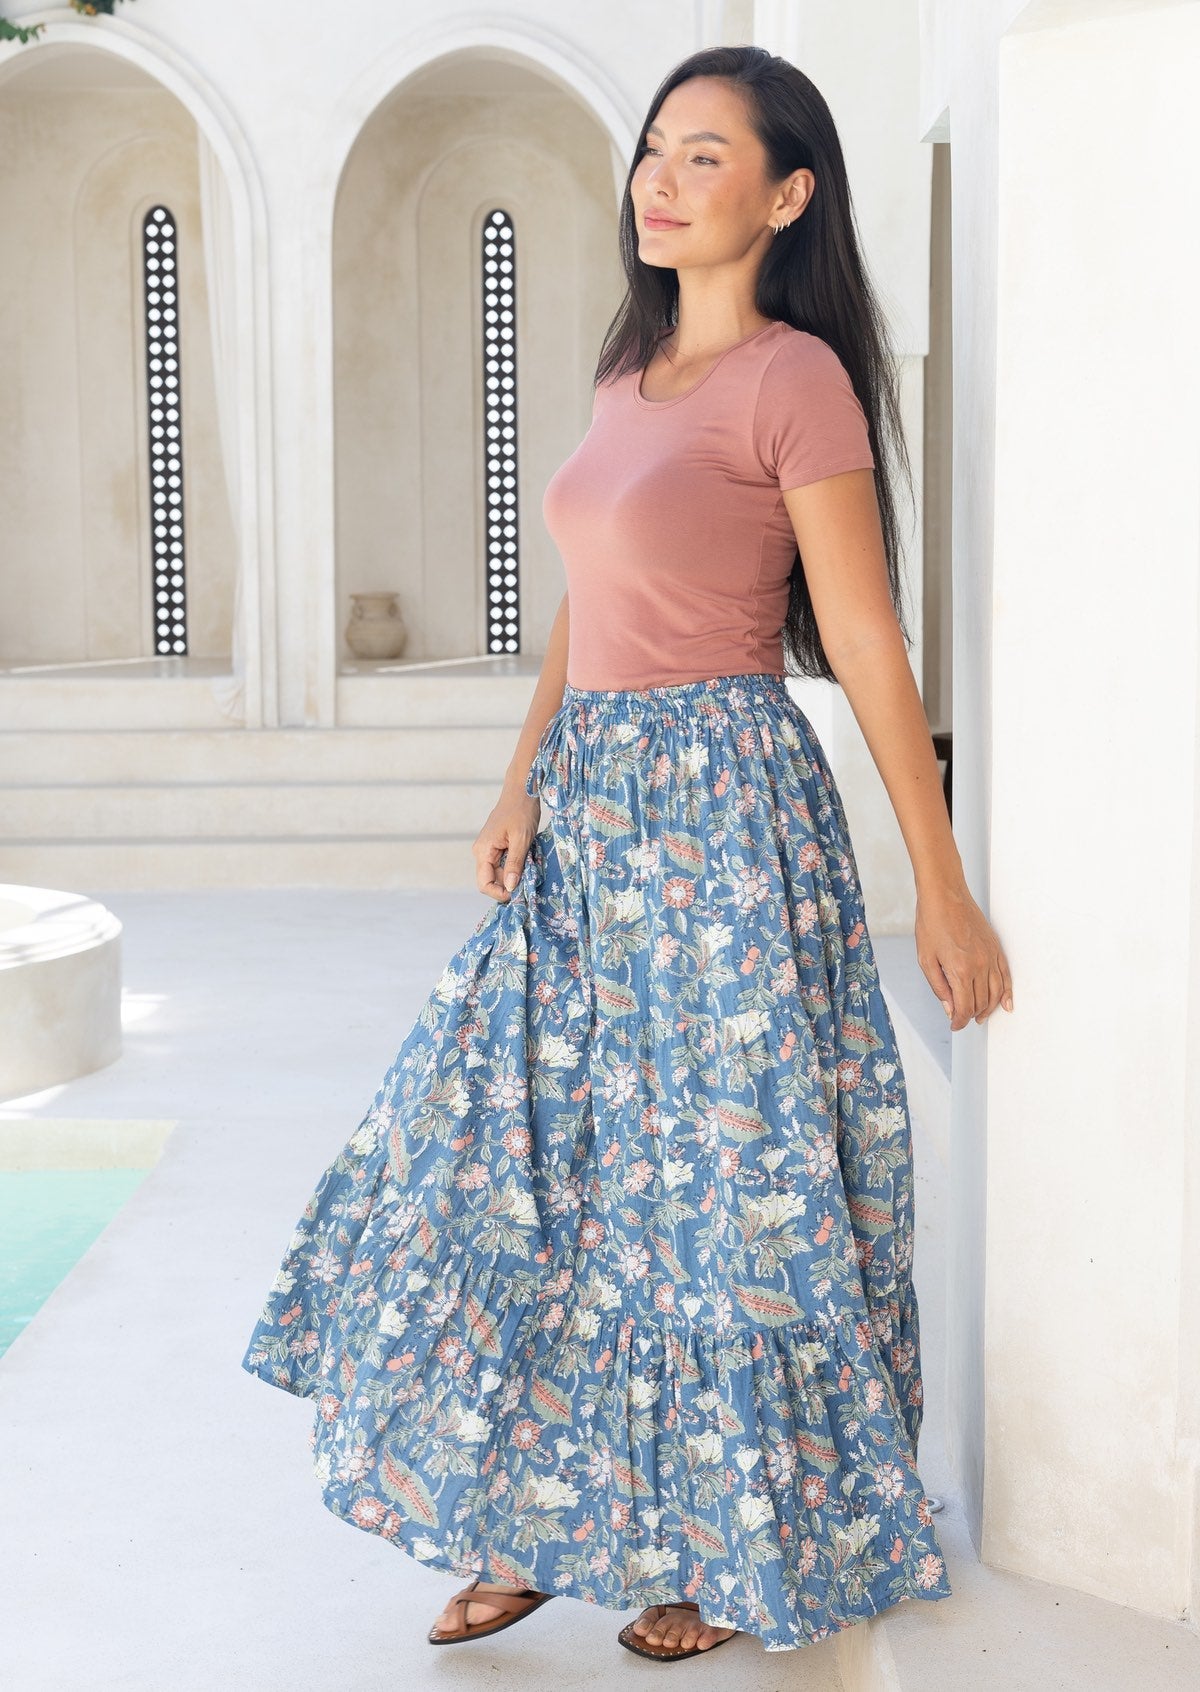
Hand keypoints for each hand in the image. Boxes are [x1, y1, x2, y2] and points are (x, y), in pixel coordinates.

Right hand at [474, 785, 540, 902]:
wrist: (521, 791)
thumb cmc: (521, 811)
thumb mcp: (522, 839)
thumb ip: (514, 864)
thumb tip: (510, 887)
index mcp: (483, 851)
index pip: (484, 884)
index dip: (500, 893)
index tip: (518, 893)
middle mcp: (481, 852)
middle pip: (492, 880)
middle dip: (509, 884)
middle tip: (529, 881)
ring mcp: (488, 848)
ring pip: (499, 872)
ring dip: (514, 874)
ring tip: (530, 868)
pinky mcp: (496, 845)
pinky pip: (503, 863)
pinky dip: (515, 866)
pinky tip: (527, 860)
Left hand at [915, 879, 1012, 1029]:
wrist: (945, 895)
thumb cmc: (932, 923)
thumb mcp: (926, 959)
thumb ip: (939, 987)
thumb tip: (950, 1009)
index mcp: (960, 970)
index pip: (964, 1007)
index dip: (959, 1021)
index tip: (955, 1026)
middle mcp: (980, 965)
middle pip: (980, 1002)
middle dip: (971, 1015)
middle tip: (961, 1019)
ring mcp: (991, 956)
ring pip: (996, 992)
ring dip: (989, 1008)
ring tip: (980, 1017)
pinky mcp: (995, 948)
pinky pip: (1006, 975)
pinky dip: (1007, 991)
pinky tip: (1005, 1003)